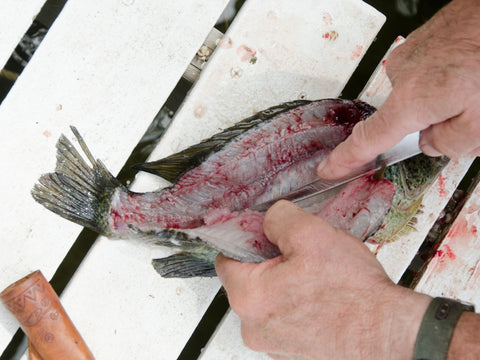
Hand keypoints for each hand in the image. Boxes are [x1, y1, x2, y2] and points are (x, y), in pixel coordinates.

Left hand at [215, 201, 430, 358]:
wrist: (390, 333)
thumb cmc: (354, 294)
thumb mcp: (311, 234)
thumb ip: (277, 218)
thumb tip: (267, 219)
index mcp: (249, 298)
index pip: (225, 259)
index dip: (245, 240)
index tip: (263, 235)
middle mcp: (255, 327)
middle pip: (248, 280)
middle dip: (270, 262)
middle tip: (300, 254)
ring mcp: (274, 344)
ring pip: (269, 299)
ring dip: (287, 283)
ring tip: (317, 277)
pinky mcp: (293, 352)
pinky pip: (285, 317)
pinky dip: (298, 304)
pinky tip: (322, 296)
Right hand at [317, 0, 479, 178]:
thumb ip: (452, 143)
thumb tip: (432, 144)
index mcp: (412, 100)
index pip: (368, 140)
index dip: (345, 159)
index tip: (329, 168)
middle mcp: (401, 76)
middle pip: (407, 121)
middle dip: (434, 125)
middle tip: (468, 113)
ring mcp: (406, 57)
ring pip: (419, 98)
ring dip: (441, 100)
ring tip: (470, 85)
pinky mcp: (416, 44)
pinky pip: (424, 75)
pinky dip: (442, 80)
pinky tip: (464, 70)